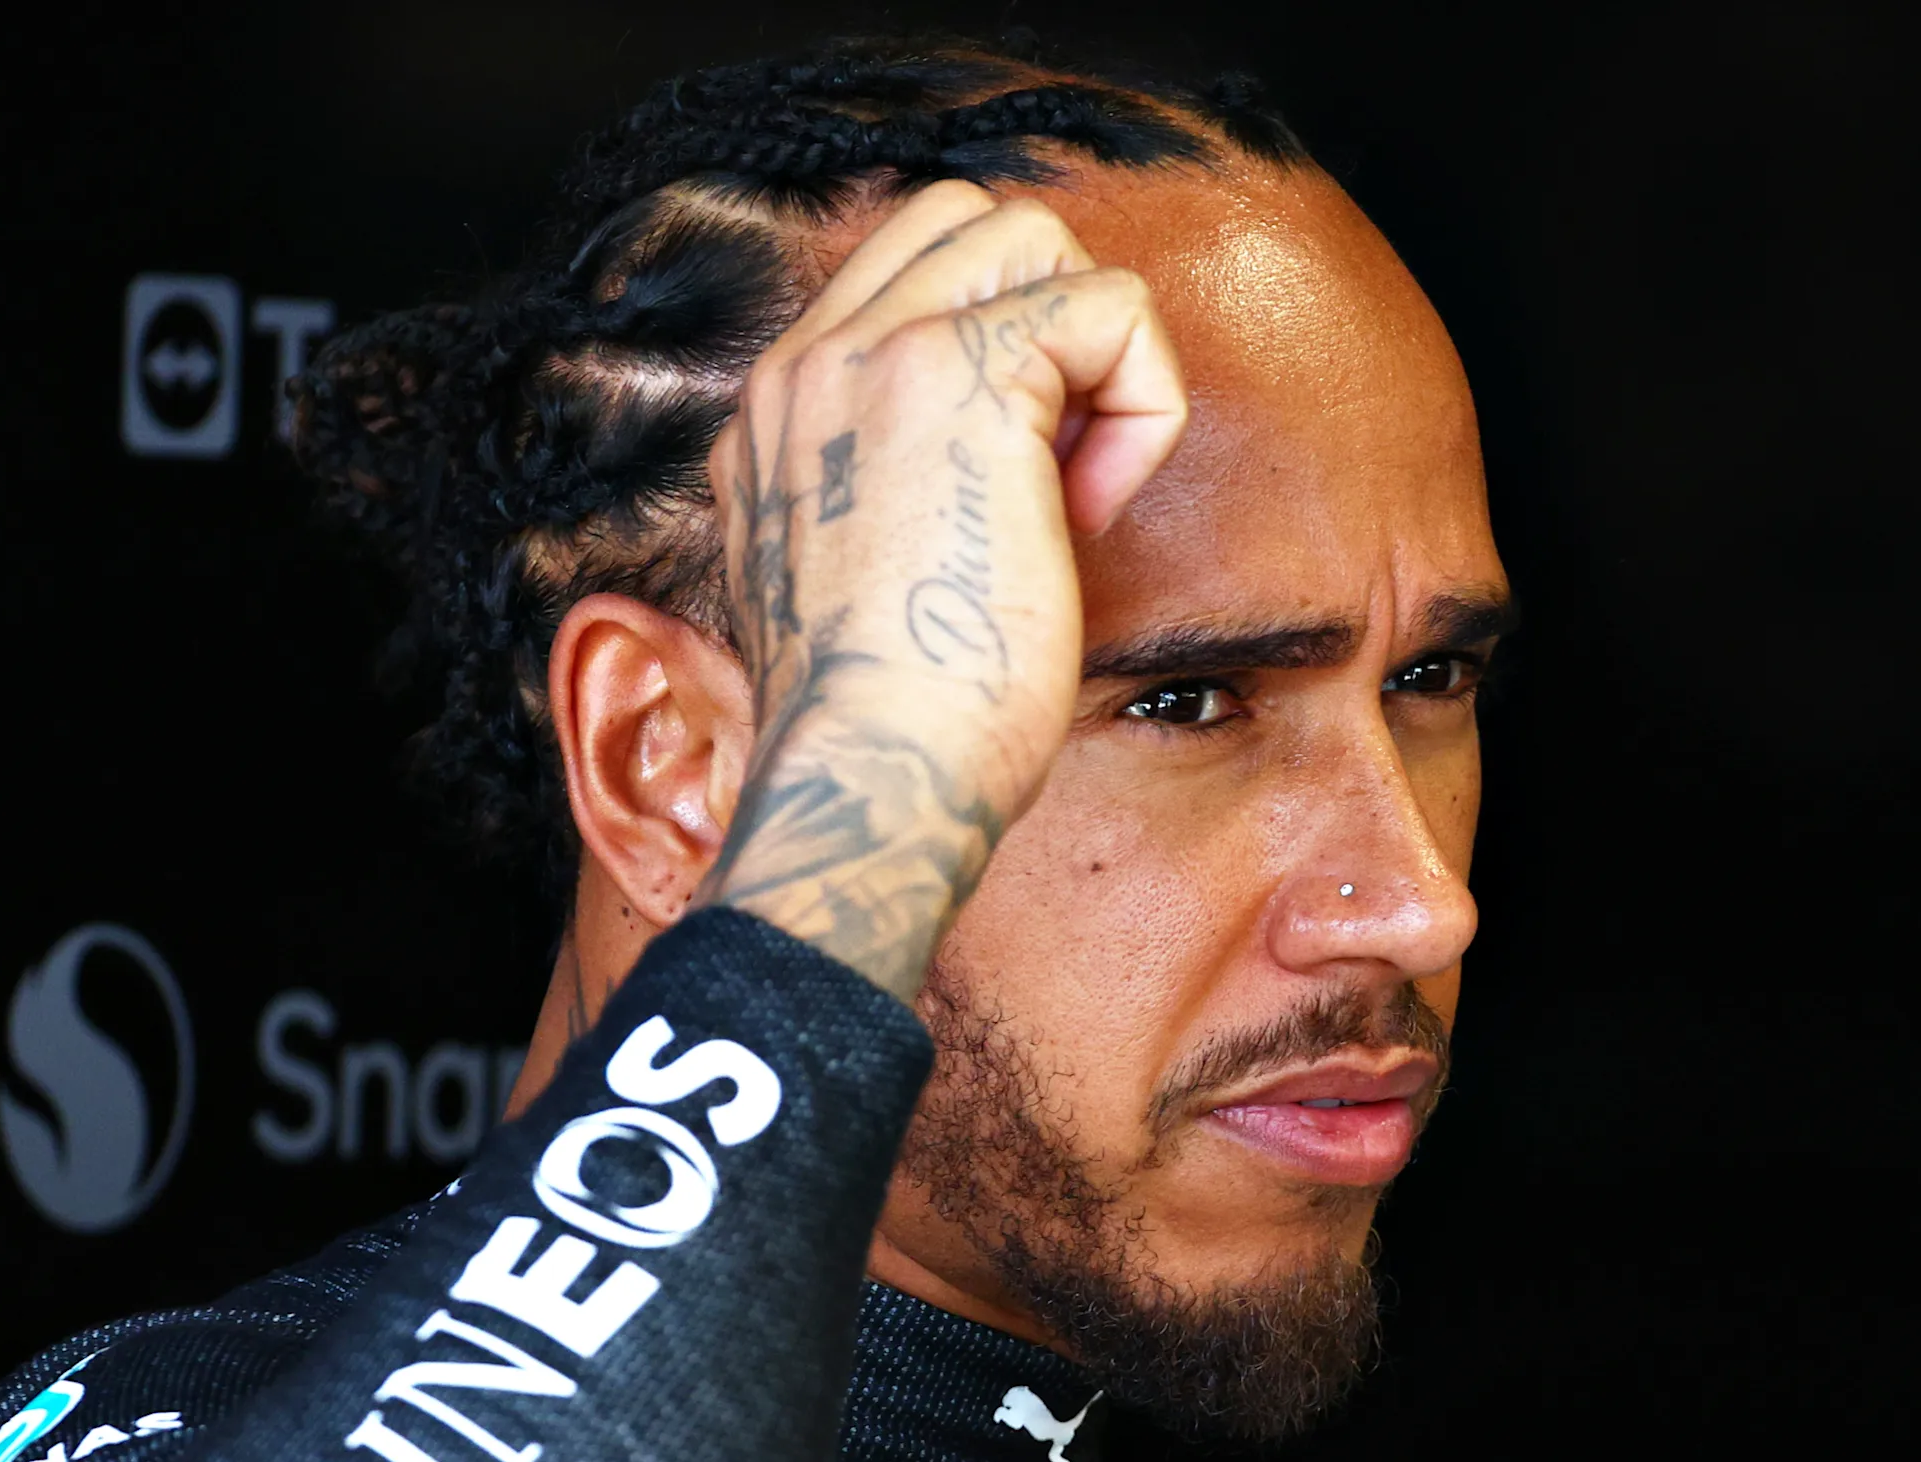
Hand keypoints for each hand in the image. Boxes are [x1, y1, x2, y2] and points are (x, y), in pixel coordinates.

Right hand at [695, 181, 1188, 1000]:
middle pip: (966, 219)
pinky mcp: (967, 381)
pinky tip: (1094, 512)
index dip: (994, 351)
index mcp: (778, 414)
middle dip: (1047, 319)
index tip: (1006, 499)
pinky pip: (1112, 307)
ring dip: (1092, 356)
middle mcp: (806, 367)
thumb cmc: (890, 734)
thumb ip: (888, 496)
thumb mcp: (860, 588)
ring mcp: (875, 360)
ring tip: (1074, 490)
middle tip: (1056, 468)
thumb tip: (1002, 461)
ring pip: (1035, 234)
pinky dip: (1143, 403)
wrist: (872, 784)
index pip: (901, 274)